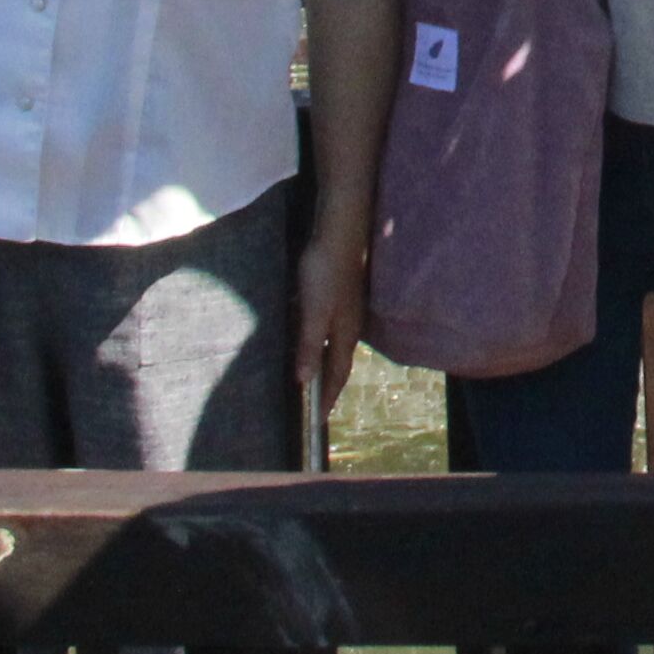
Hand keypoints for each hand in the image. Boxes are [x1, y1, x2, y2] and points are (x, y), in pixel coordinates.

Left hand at [294, 212, 369, 425]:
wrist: (339, 233)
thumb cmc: (326, 273)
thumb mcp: (313, 313)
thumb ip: (309, 346)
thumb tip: (304, 381)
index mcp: (345, 334)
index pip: (337, 375)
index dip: (328, 397)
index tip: (318, 420)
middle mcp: (349, 326)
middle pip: (339, 363)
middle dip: (329, 384)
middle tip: (317, 403)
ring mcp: (345, 310)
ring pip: (334, 345)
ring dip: (324, 363)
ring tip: (312, 377)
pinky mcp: (338, 295)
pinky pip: (328, 329)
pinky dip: (319, 342)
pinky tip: (308, 338)